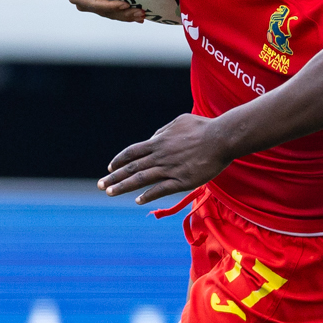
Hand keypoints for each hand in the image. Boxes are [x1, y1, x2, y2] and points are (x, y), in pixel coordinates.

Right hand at [63, 0, 145, 22]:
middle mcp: (85, 2)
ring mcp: (95, 3)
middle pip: (106, 12)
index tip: (125, 4)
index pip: (94, 4)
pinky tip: (141, 15)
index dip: (109, 6)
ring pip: (112, 13)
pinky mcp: (103, 1)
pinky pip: (116, 10)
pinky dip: (127, 12)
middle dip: (123, 14)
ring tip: (143, 15)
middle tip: (140, 12)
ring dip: (127, 16)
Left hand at [101, 113, 232, 203]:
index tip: (110, 168)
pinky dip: (148, 195)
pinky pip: (160, 189)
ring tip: (110, 193)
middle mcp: (159, 156)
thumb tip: (154, 137)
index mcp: (158, 142)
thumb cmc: (203, 128)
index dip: (119, 160)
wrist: (221, 138)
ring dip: (123, 187)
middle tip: (100, 185)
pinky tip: (138, 200)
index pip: (132, 152)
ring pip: (141, 180)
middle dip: (114, 176)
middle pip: (131, 167)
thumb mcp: (179, 122)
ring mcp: (169, 169)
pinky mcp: (182, 180)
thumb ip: (163, 131)